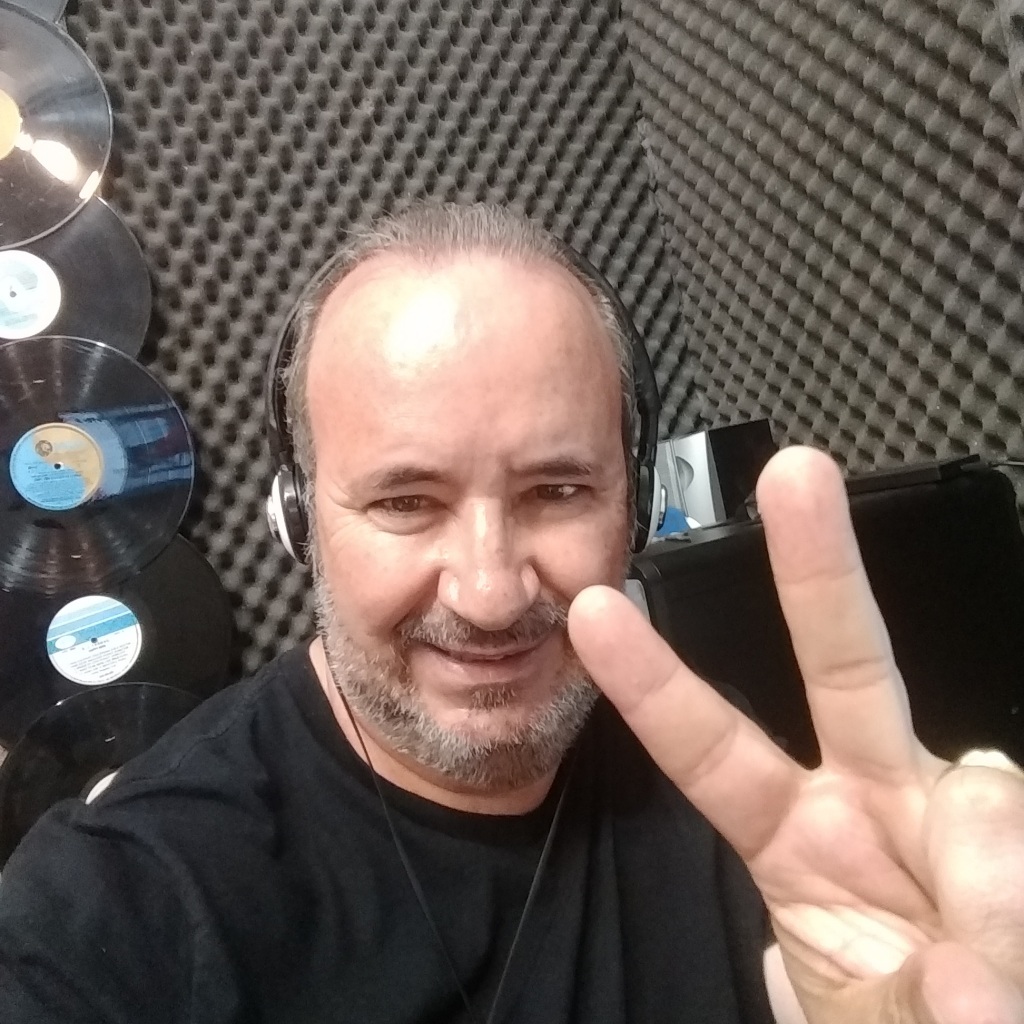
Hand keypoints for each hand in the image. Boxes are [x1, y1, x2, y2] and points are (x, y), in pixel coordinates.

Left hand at [567, 446, 1023, 1023]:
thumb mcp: (852, 1018)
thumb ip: (874, 995)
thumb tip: (955, 974)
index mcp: (795, 837)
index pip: (710, 745)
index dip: (653, 682)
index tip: (594, 610)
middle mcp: (874, 799)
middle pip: (841, 664)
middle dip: (818, 569)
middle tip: (795, 471)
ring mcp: (957, 812)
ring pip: (979, 793)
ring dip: (980, 883)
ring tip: (970, 981)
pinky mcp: (1017, 829)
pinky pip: (1018, 828)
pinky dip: (1013, 898)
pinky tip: (1002, 955)